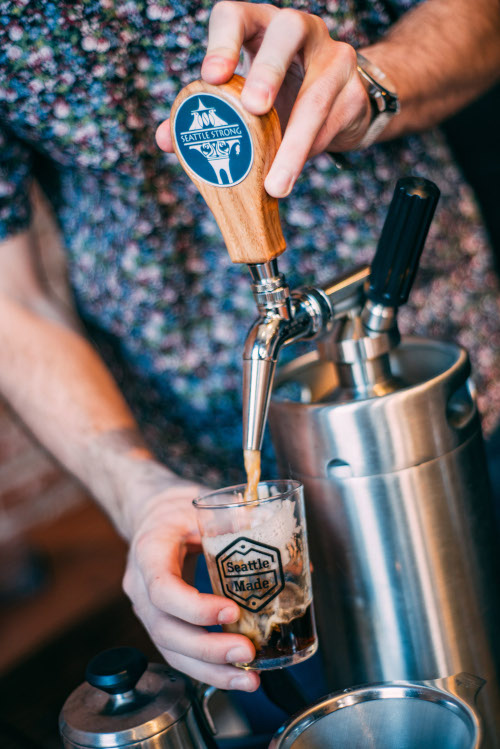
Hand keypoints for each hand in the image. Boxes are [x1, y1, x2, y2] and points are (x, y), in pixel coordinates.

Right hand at [122, 479, 259, 690]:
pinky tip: (237, 674)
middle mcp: (141, 586)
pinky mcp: (161, 621)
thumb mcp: (203, 502)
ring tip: (249, 678)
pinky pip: (179, 652)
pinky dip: (208, 668)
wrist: (151, 514)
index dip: (194, 607)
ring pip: (170, 649)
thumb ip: (236, 517)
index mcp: (149, 550)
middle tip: (247, 651)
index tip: (230, 611)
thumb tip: (278, 536)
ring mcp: (148, 608)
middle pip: (165, 629)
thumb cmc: (176, 509)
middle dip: (207, 649)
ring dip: (210, 670)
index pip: (161, 588)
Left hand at [156, 1, 370, 196]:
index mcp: (260, 26)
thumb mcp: (243, 101)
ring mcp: (334, 57)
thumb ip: (207, 115)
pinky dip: (309, 155)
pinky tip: (292, 175)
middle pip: (287, 32)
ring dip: (294, 143)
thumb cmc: (279, 97)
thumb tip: (165, 139)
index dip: (222, 42)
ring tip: (275, 184)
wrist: (340, 105)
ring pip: (315, 95)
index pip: (236, 15)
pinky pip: (331, 126)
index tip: (210, 78)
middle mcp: (300, 30)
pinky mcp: (356, 91)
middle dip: (268, 70)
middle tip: (254, 110)